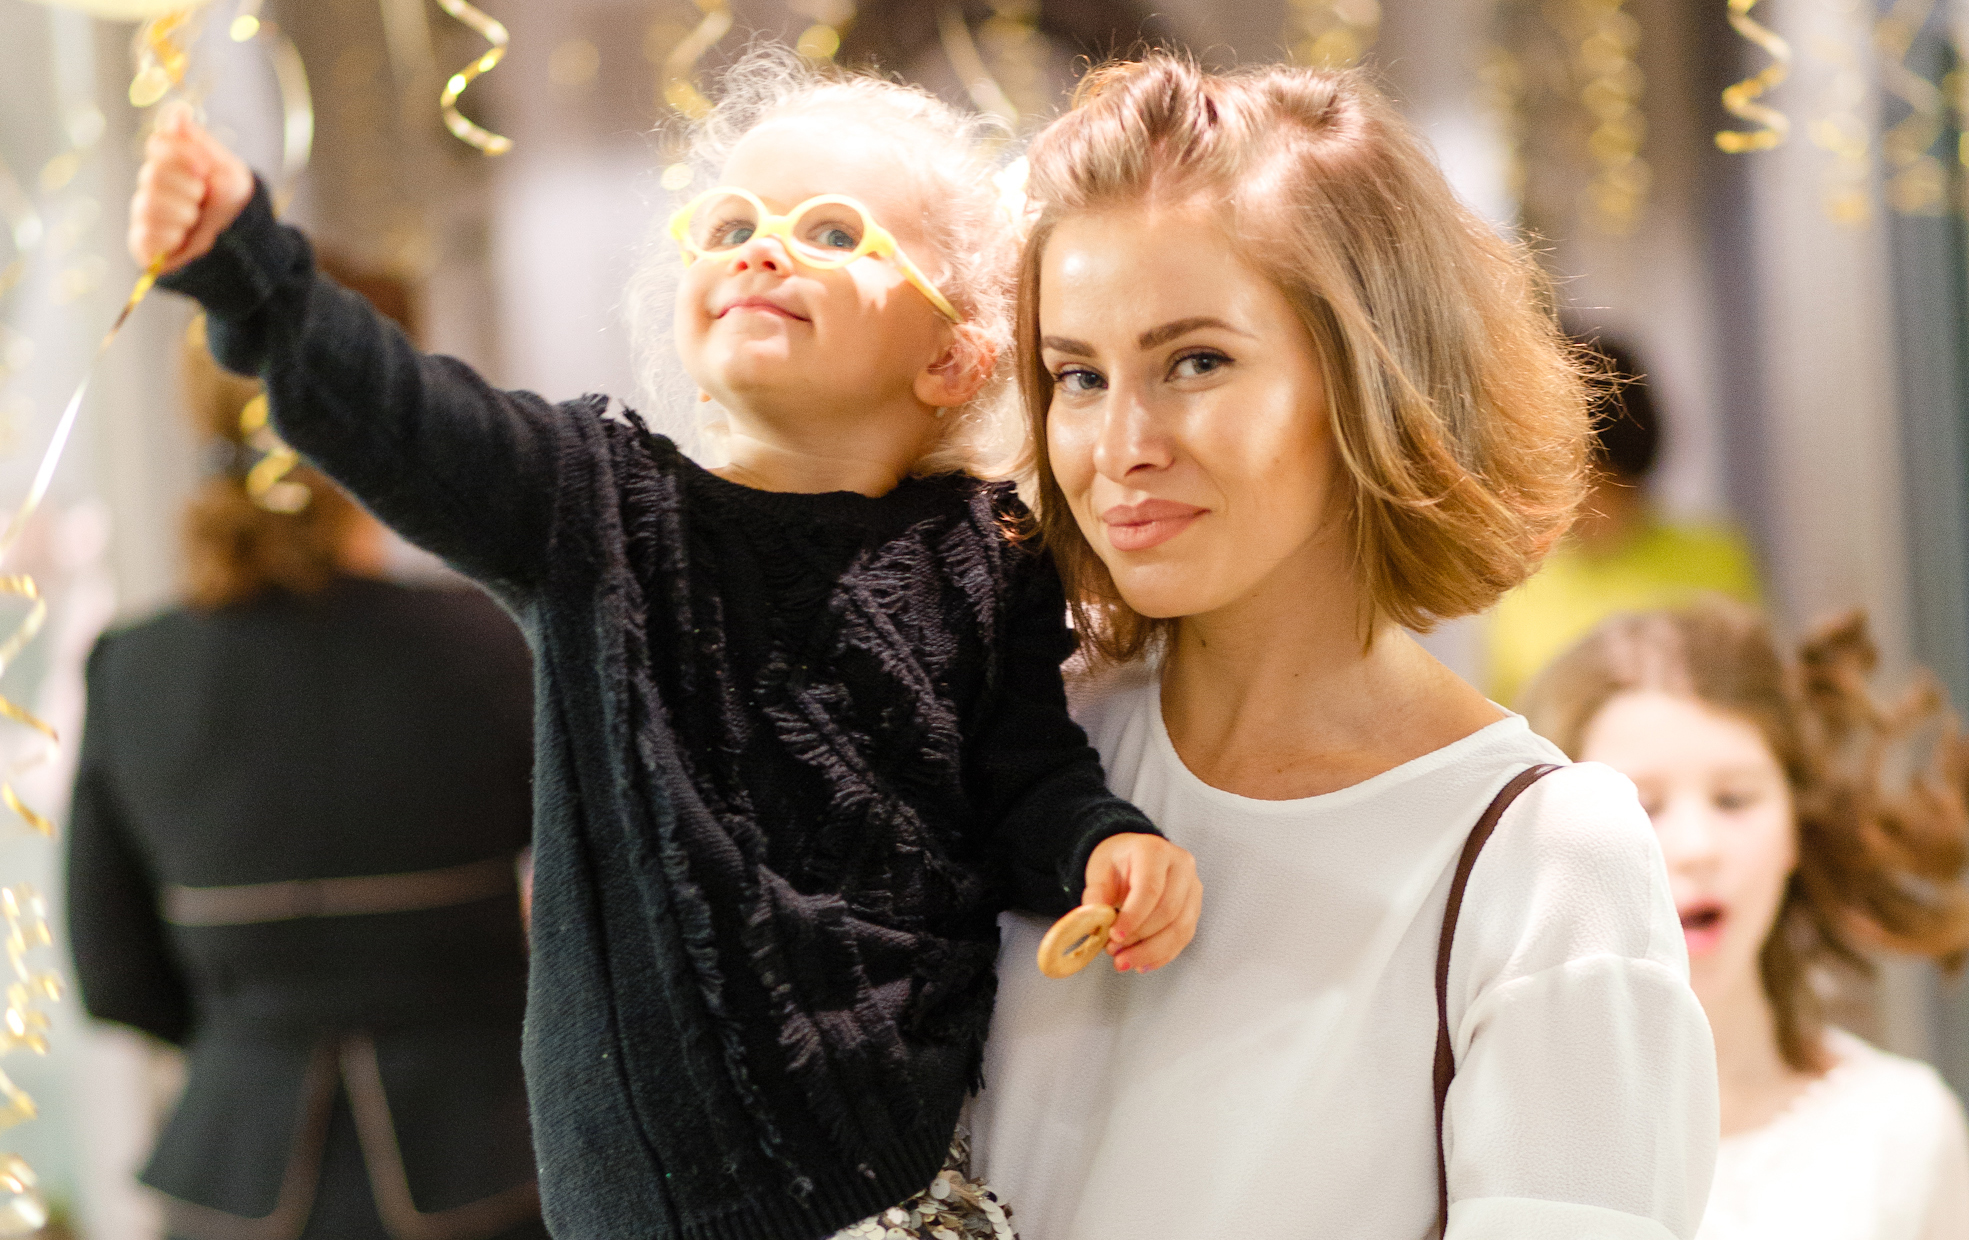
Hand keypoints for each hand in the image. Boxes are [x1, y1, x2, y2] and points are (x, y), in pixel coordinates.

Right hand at [127, 102, 253, 274]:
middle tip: (202, 199)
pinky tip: (183, 239)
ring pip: (150, 203)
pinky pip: (148, 232)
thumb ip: (199, 143)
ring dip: (184, 213)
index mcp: (170, 165)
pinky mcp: (143, 243)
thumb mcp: (227, 170)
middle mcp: (153, 186)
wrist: (246, 247)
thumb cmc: (235, 208)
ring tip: (196, 221)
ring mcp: (145, 213)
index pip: (158, 144)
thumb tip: (176, 110)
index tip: (205, 168)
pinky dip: (173, 236)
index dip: (183, 155)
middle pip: (152, 173)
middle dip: (188, 188)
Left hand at [1083, 833, 1200, 972]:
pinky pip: (1184, 937)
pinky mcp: (1194, 907)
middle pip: (1168, 911)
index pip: (1150, 888)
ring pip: (1180, 928)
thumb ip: (1095, 895)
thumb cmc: (1118, 862)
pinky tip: (1142, 963)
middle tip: (1114, 951)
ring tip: (1125, 961)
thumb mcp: (1099, 870)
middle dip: (1140, 938)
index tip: (1115, 936)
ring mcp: (1192, 887)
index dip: (1134, 917)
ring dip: (1151, 951)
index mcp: (1154, 851)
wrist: (1134, 856)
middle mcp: (1181, 866)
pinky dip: (1162, 955)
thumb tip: (1094, 922)